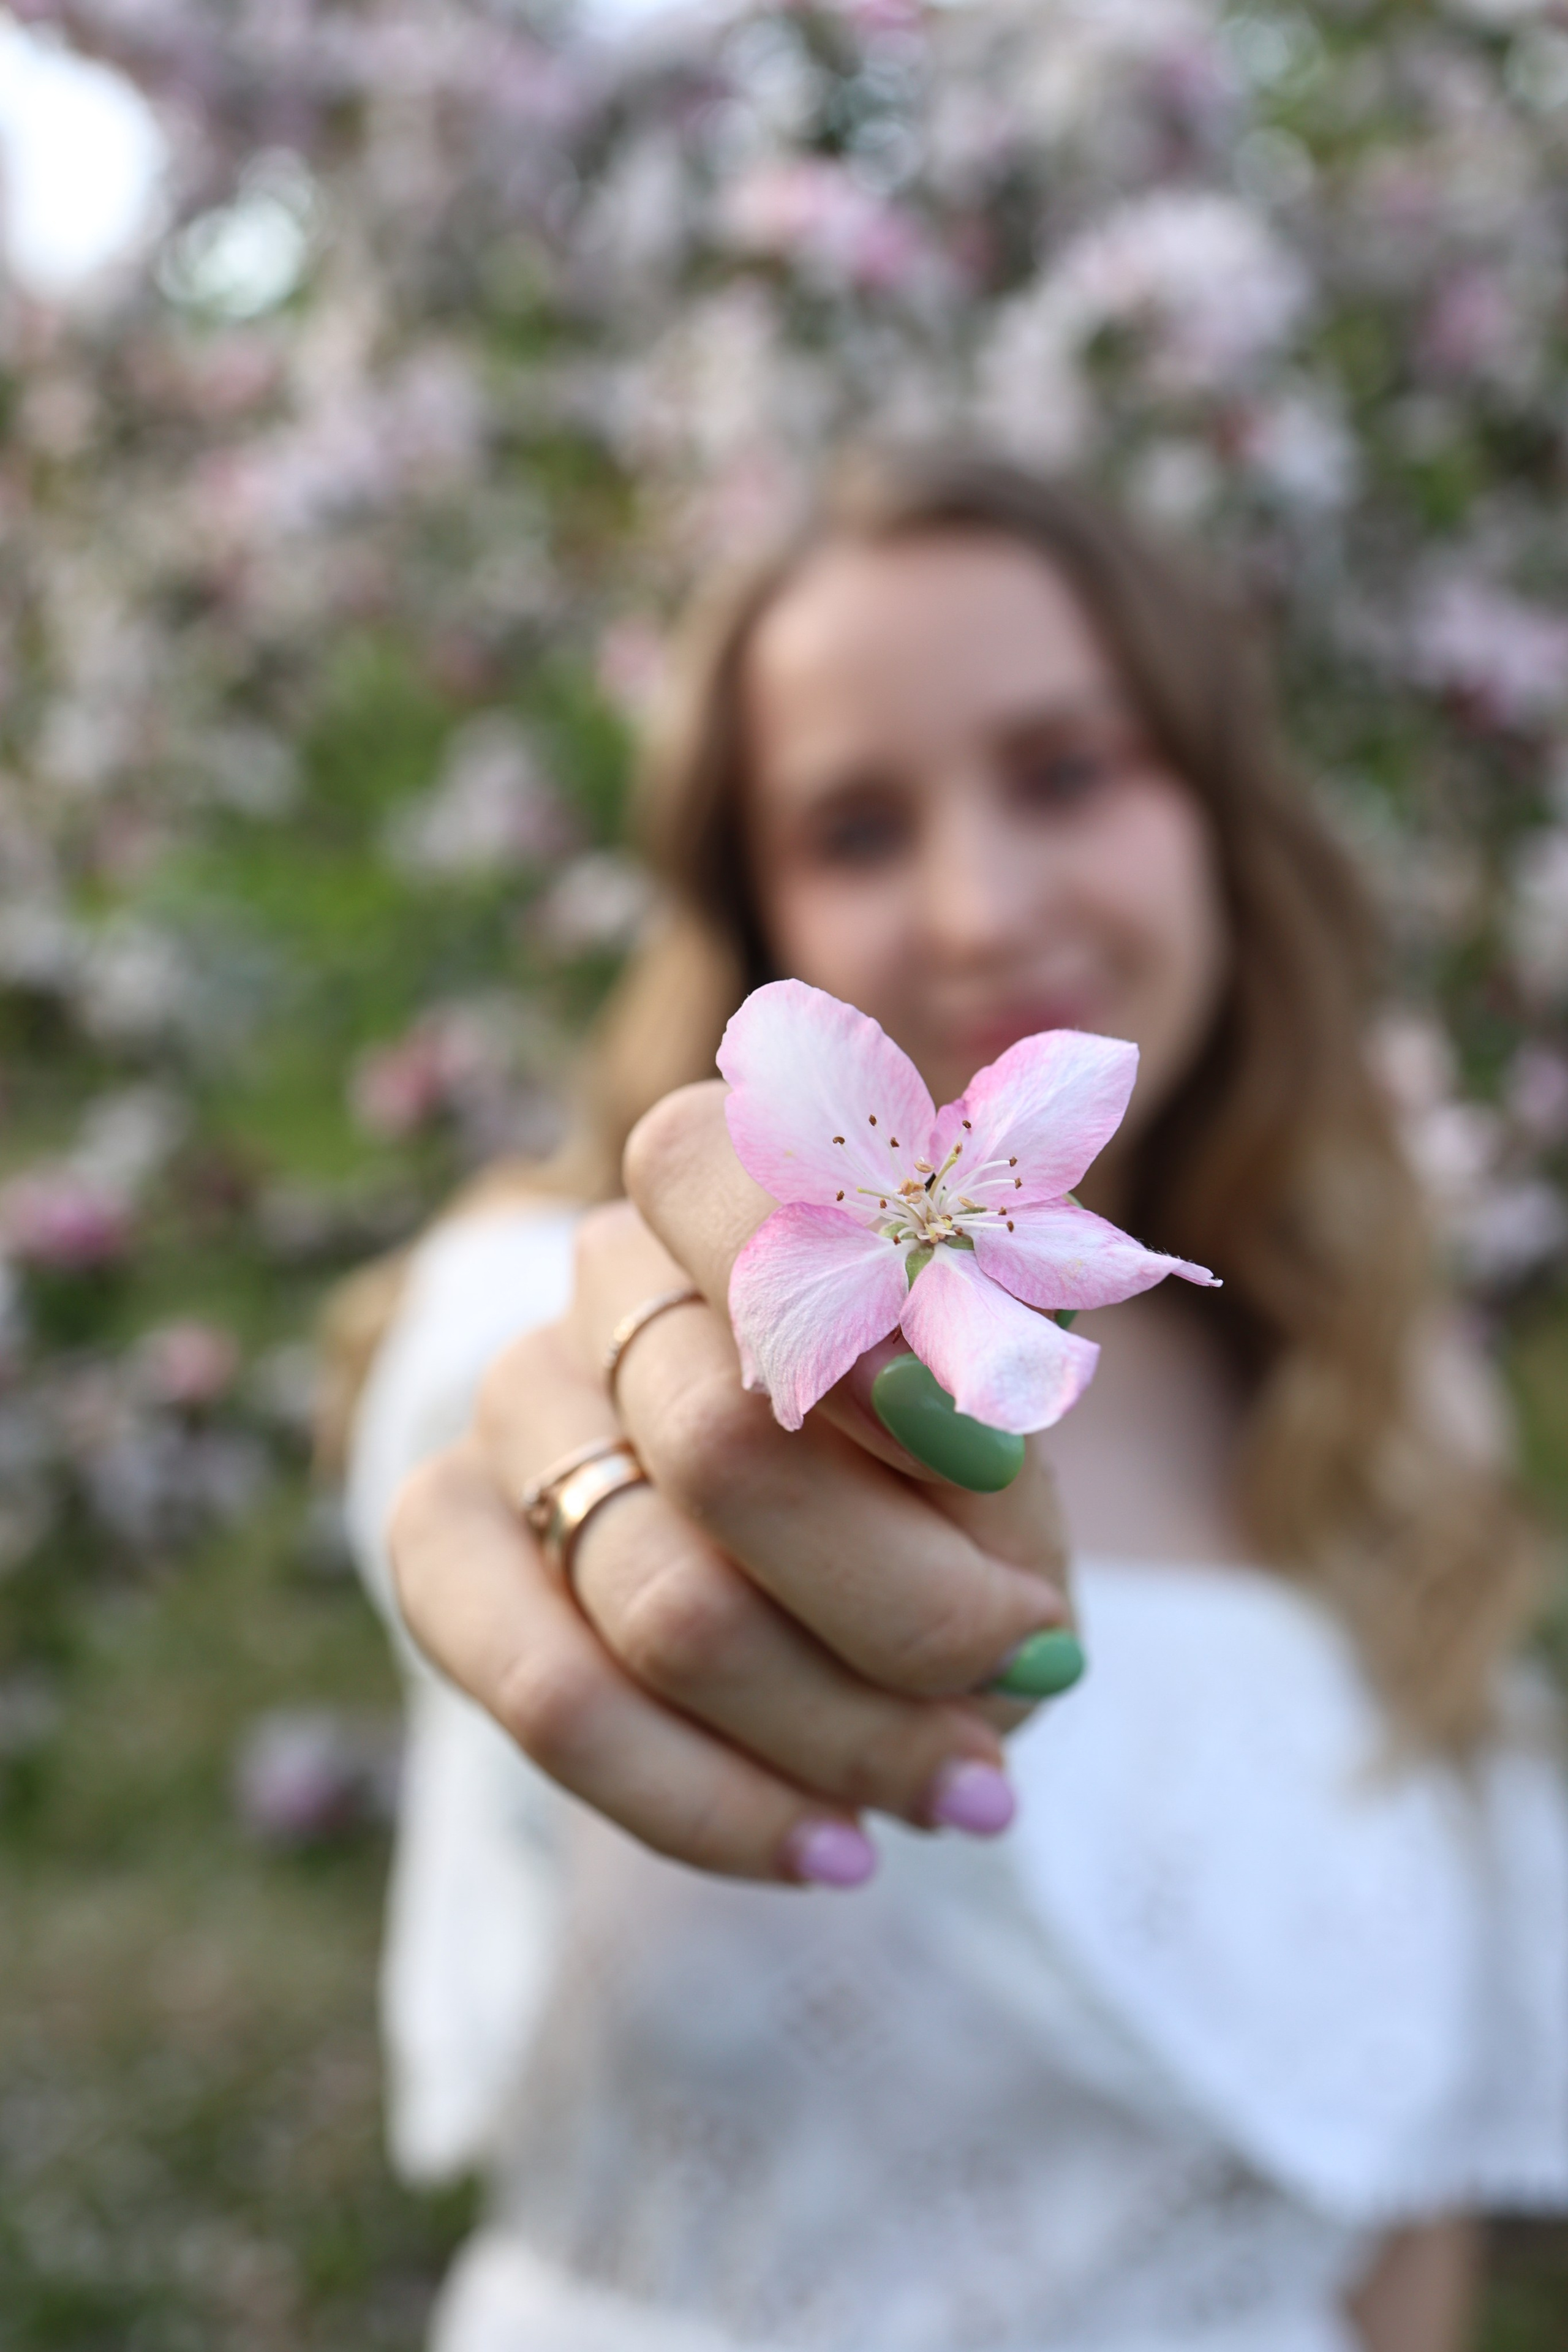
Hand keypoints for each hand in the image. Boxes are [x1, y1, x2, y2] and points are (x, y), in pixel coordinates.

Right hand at [388, 1082, 1073, 1885]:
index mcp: (741, 1175)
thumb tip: (967, 1441)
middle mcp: (609, 1269)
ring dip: (845, 1730)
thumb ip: (990, 1404)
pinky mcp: (439, 1540)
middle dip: (907, 1603)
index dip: (852, 1316)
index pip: (724, 1172)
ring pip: (662, 1604)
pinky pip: (553, 1699)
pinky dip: (715, 1803)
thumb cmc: (957, 1486)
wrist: (865, 1573)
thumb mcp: (1016, 1433)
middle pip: (723, 1447)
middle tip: (1022, 1668)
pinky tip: (832, 1849)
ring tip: (964, 1786)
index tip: (991, 1453)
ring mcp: (513, 1402)